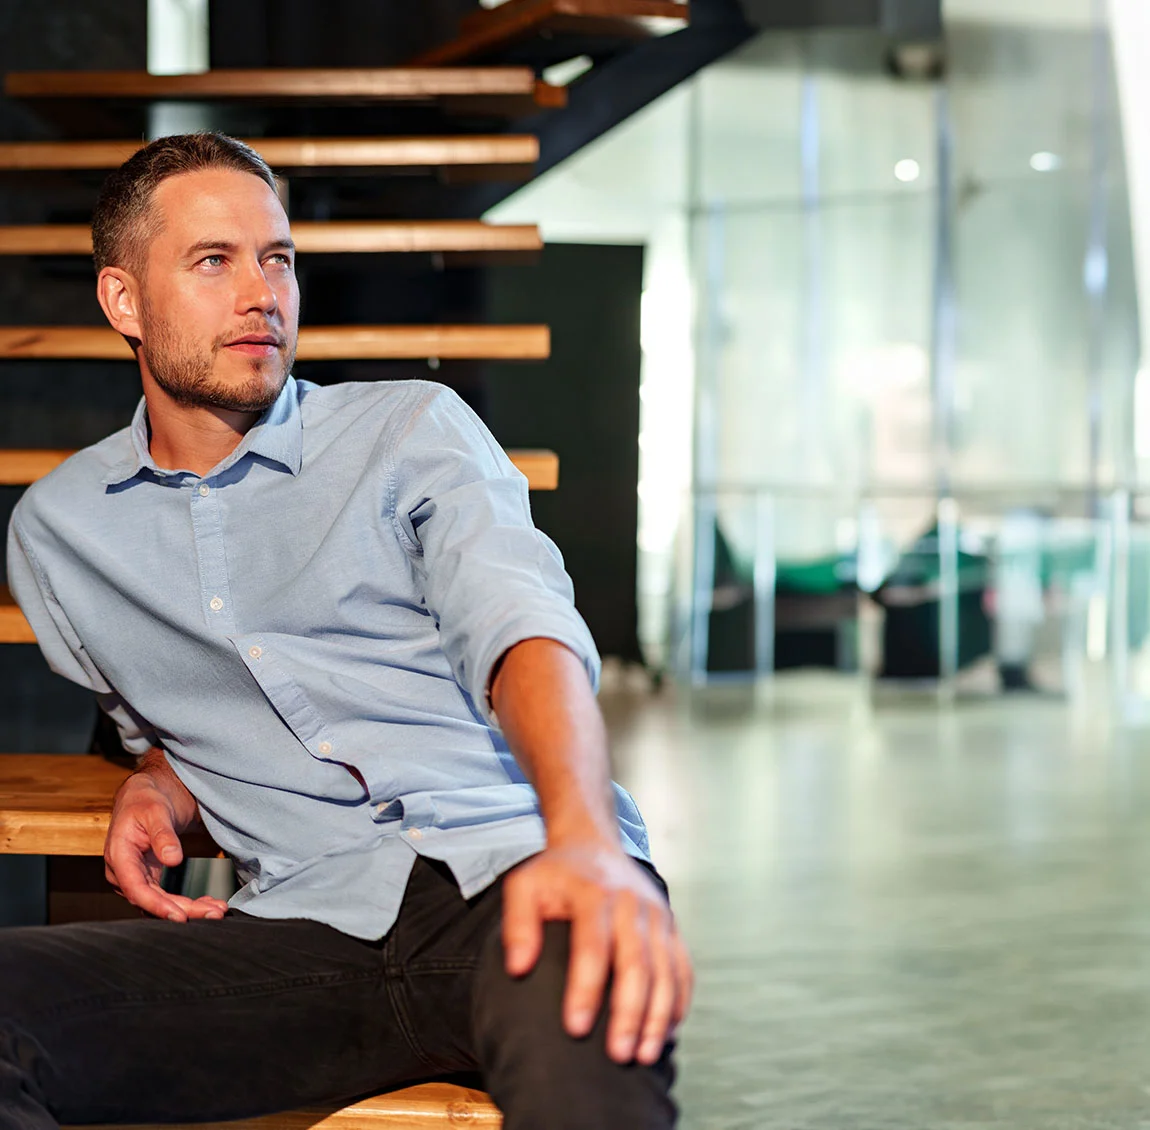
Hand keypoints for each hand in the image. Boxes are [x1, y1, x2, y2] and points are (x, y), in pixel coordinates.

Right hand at [103, 772, 227, 922]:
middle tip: (215, 913)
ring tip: (216, 909)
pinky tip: (206, 903)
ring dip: (188, 909)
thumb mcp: (156, 811)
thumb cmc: (146, 800)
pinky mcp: (147, 879)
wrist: (144, 795)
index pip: (137, 889)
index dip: (158, 906)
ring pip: (159, 903)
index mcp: (119, 855)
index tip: (181, 916)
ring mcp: (135, 878)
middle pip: (151, 901)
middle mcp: (123, 873)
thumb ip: (162, 834)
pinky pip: (164, 897)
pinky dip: (185, 903)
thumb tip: (173, 860)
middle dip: (184, 910)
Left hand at [502, 841, 693, 1065]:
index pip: (593, 946)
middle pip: (637, 964)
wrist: (593, 843)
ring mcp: (657, 915)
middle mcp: (632, 904)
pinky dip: (678, 1002)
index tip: (575, 1028)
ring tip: (644, 1055)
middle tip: (618, 1055)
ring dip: (658, 1016)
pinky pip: (682, 968)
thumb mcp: (524, 885)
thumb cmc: (555, 873)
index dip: (585, 989)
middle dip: (629, 1013)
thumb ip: (517, 924)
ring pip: (666, 971)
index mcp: (595, 894)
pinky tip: (666, 1033)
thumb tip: (518, 968)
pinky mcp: (671, 926)